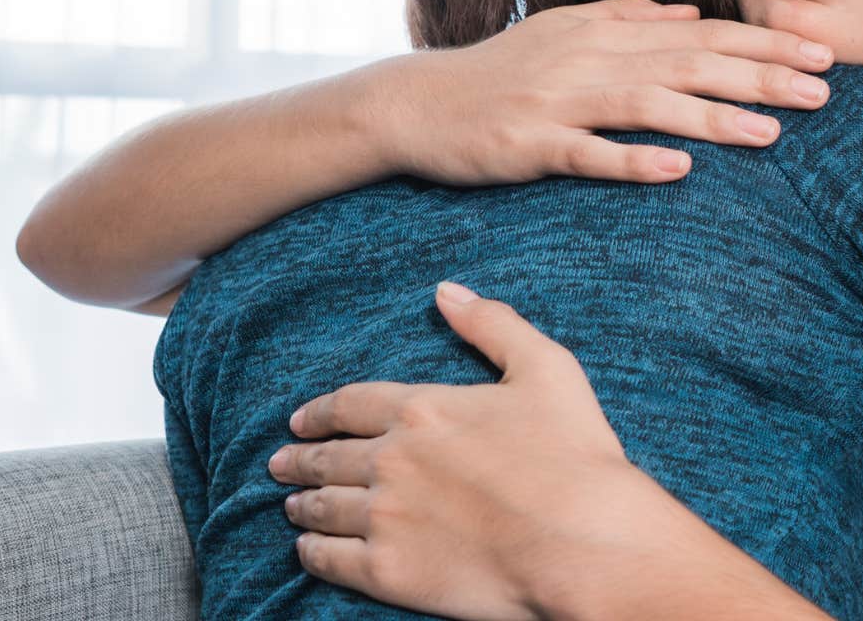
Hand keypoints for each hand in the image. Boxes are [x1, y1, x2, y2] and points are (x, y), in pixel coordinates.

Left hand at [270, 283, 827, 620]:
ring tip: (290, 505)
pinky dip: (312, 552)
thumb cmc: (573, 454)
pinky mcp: (388, 571)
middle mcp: (391, 460)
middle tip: (280, 462)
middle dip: (300, 458)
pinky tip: (307, 549)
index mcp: (422, 409)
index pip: (350, 404)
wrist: (582, 539)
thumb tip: (446, 292)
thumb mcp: (547, 367)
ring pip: (323, 507)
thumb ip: (493, 325)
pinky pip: (331, 559)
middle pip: (327, 456)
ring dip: (302, 503)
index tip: (300, 419)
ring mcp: (385, 517)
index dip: (320, 411)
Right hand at [368, 0, 835, 185]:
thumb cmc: (498, 71)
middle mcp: (589, 57)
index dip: (765, 43)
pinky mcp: (529, 144)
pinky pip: (588, 154)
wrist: (414, 103)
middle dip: (761, 75)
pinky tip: (677, 169)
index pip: (703, 34)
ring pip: (648, 104)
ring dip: (712, 116)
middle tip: (824, 91)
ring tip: (772, 133)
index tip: (821, 55)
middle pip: (690, 63)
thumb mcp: (565, 30)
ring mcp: (559, 101)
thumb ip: (629, 16)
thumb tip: (690, 14)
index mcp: (606, 30)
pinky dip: (633, 159)